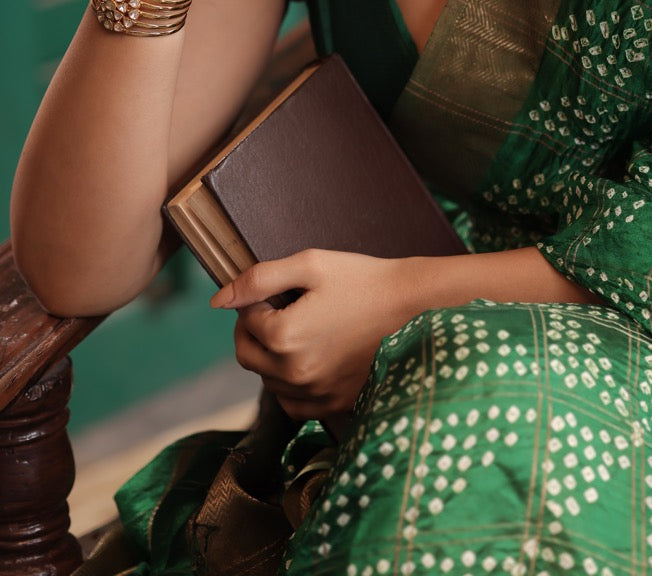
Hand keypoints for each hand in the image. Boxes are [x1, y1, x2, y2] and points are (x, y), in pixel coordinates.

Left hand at [212, 249, 409, 420]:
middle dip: (256, 330)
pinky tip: (311, 359)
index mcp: (284, 336)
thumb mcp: (310, 264)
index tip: (283, 291)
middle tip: (284, 309)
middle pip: (247, 354)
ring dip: (272, 357)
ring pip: (266, 380)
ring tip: (304, 331)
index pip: (245, 319)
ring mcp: (314, 394)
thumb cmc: (363, 280)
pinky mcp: (332, 405)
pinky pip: (292, 403)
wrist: (413, 307)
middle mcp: (294, 373)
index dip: (259, 300)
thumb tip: (219, 299)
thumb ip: (259, 278)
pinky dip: (291, 384)